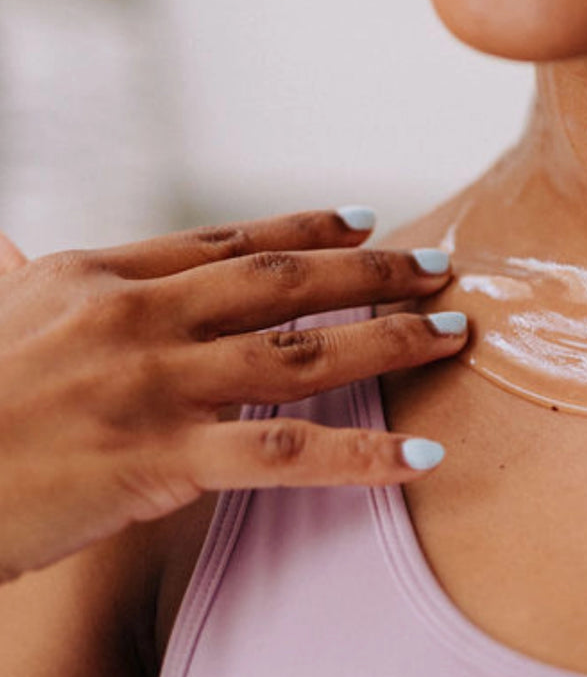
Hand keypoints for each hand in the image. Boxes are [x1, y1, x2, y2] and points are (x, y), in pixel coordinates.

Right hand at [0, 208, 467, 582]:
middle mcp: (138, 316)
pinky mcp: (159, 458)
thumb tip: (14, 251)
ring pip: (301, 351)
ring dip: (389, 339)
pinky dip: (359, 454)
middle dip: (370, 271)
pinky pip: (284, 454)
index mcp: (100, 276)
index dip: (303, 229)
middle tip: (439, 265)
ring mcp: (154, 384)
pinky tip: (418, 456)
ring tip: (452, 333)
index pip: (227, 242)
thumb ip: (24, 281)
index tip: (361, 218)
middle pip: (282, 281)